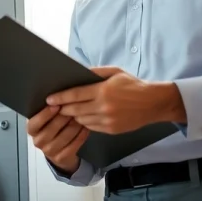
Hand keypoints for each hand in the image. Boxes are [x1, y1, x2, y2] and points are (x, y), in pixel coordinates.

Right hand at [26, 105, 88, 174]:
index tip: (56, 105)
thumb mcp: (46, 119)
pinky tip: (86, 128)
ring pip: (64, 137)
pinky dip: (80, 136)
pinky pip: (73, 146)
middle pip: (51, 129)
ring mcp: (49, 152)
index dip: (45, 114)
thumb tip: (57, 96)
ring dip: (74, 125)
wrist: (58, 150)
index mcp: (32, 130)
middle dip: (63, 118)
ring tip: (83, 116)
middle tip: (75, 108)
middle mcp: (38, 141)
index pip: (34, 123)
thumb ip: (48, 110)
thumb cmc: (52, 128)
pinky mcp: (61, 158)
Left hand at [46, 67, 185, 134]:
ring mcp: (107, 120)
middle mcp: (104, 107)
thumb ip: (96, 72)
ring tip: (67, 111)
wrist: (152, 103)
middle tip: (54, 106)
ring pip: (81, 120)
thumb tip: (78, 72)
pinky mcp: (111, 129)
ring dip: (73, 116)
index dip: (60, 98)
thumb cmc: (133, 85)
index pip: (75, 95)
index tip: (49, 99)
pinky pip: (91, 127)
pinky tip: (82, 117)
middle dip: (62, 108)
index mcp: (103, 90)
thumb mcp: (115, 72)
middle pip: (74, 110)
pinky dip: (84, 122)